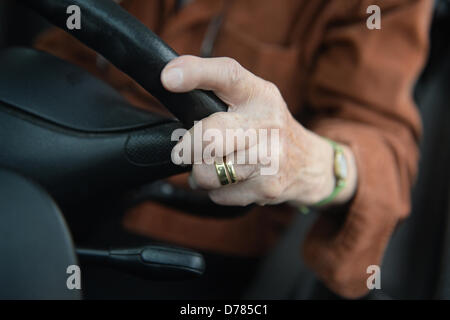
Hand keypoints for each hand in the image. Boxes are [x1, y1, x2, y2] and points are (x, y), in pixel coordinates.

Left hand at [161, 55, 356, 206]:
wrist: (310, 164)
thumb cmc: (270, 128)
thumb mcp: (254, 100)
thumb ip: (220, 96)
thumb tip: (172, 93)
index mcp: (258, 94)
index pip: (227, 75)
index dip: (196, 73)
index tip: (169, 77)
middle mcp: (267, 122)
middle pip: (209, 136)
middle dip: (187, 149)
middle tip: (182, 152)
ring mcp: (270, 157)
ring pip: (208, 172)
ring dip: (202, 175)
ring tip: (218, 167)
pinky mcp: (268, 187)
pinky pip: (220, 194)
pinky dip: (218, 191)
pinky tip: (235, 180)